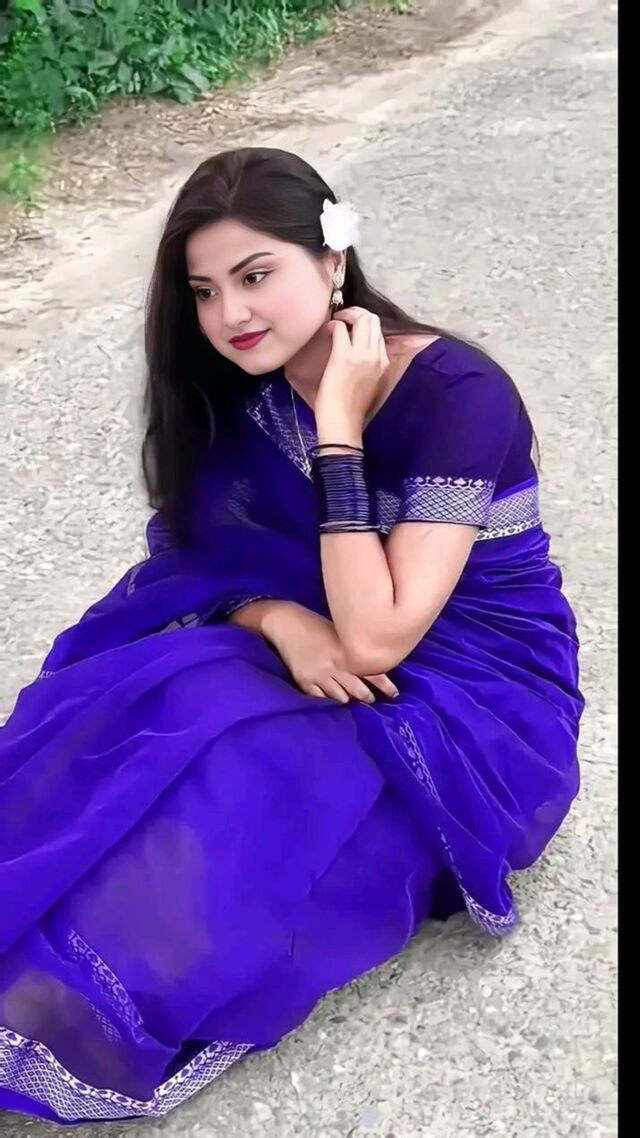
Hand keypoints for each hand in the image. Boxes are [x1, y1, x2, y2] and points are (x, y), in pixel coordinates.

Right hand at [234, 600, 397, 703]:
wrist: (285, 623)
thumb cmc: (315, 626)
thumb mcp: (339, 635)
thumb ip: (353, 651)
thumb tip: (371, 664)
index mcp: (346, 652)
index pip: (372, 672)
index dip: (385, 685)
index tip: (393, 694)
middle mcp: (335, 666)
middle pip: (357, 689)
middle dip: (367, 697)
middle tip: (373, 701)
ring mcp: (318, 675)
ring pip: (340, 697)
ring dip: (348, 700)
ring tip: (354, 703)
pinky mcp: (304, 681)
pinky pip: (320, 699)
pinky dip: (328, 701)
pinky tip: (333, 702)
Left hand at [315, 307, 389, 438]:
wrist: (343, 424)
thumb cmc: (351, 409)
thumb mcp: (370, 384)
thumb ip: (369, 367)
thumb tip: (357, 353)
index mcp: (384, 363)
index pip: (379, 332)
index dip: (365, 324)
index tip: (353, 327)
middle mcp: (376, 356)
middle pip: (373, 320)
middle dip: (357, 313)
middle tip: (343, 318)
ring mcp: (361, 355)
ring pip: (362, 319)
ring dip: (346, 314)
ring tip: (336, 321)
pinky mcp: (343, 357)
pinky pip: (340, 328)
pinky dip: (332, 324)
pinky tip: (326, 331)